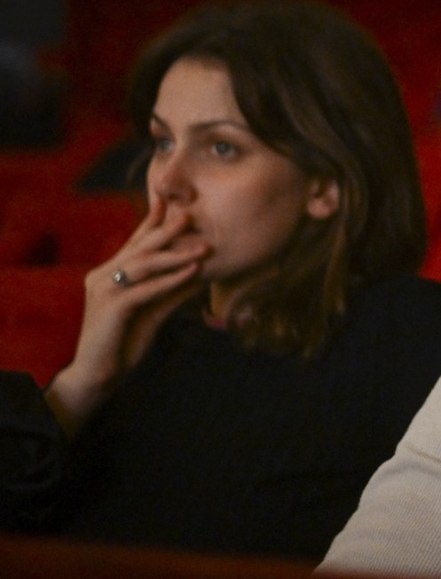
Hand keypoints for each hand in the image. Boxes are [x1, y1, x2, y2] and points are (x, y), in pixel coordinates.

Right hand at [46, 197, 208, 429]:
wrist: (99, 374)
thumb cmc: (124, 342)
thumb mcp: (153, 312)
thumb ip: (171, 292)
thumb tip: (200, 273)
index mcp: (108, 274)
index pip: (134, 243)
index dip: (153, 222)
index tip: (176, 203)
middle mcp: (102, 276)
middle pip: (138, 248)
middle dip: (166, 230)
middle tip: (192, 215)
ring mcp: (104, 291)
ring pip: (143, 265)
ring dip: (175, 255)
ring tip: (203, 247)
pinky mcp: (111, 308)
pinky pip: (145, 289)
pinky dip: (170, 280)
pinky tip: (192, 273)